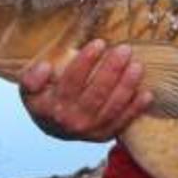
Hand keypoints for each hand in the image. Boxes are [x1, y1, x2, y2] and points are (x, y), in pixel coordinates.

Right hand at [19, 40, 152, 141]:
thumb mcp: (29, 90)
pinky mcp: (105, 135)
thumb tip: (45, 67)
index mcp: (52, 108)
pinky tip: (147, 93)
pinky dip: (136, 109)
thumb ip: (31, 78)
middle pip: (96, 92)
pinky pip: (123, 122)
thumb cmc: (45, 100)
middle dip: (112, 69)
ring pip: (112, 106)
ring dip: (127, 86)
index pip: (72, 80)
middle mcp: (72, 121)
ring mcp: (91, 131)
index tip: (99, 43)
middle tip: (124, 49)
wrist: (54, 128)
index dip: (86, 61)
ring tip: (137, 66)